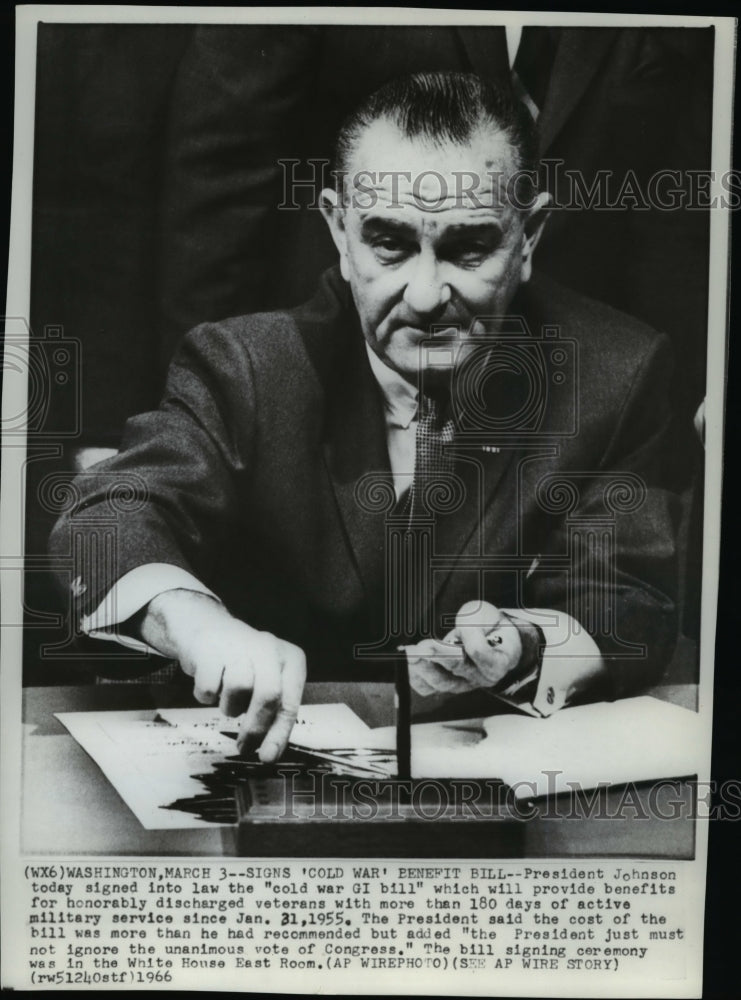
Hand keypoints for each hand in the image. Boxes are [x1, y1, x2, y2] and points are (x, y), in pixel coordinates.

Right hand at [139, 590, 305, 760]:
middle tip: (244, 746)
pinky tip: (210, 682)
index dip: (279, 733)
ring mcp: (240, 645)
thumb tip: (270, 754)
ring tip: (227, 698)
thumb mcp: (267, 682)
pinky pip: (209, 687)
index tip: (268, 757)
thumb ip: (272, 714)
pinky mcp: (211, 648)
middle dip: (255, 727)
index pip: (289, 702)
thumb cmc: (243, 664)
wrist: (207, 628)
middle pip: (269, 695)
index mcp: (290, 659)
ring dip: (229, 705)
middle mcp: (269, 648)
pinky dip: (207, 695)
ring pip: (238, 689)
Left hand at [406, 601, 522, 696]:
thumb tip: (459, 633)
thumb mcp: (488, 616)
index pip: (480, 652)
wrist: (490, 639)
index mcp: (497, 661)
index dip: (468, 637)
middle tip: (421, 646)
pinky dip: (415, 676)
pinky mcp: (444, 685)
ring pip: (440, 682)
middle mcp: (480, 678)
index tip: (459, 628)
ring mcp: (462, 684)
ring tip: (409, 653)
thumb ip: (475, 623)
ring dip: (422, 667)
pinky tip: (405, 663)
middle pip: (457, 669)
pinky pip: (427, 687)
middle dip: (437, 656)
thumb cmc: (489, 627)